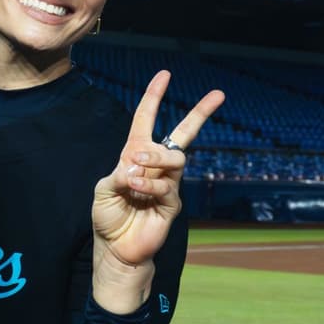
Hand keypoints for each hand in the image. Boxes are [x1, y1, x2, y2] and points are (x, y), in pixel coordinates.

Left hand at [90, 71, 224, 311]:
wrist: (117, 248)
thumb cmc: (109, 216)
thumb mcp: (104, 190)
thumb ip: (118, 174)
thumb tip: (137, 164)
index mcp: (135, 155)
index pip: (146, 120)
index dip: (154, 97)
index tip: (165, 75)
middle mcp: (155, 165)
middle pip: (182, 134)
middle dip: (201, 113)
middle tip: (219, 95)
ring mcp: (167, 182)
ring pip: (174, 157)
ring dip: (154, 157)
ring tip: (134, 167)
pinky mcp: (173, 202)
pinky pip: (166, 185)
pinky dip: (148, 184)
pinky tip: (134, 188)